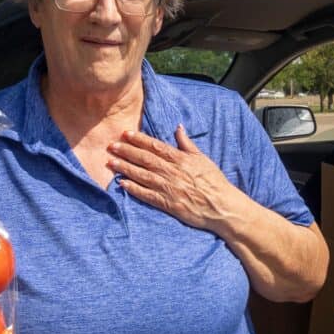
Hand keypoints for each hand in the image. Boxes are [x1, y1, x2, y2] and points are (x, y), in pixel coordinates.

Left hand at [106, 125, 239, 234]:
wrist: (222, 206)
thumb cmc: (214, 182)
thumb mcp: (202, 158)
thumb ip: (187, 143)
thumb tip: (178, 127)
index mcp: (180, 159)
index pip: (155, 146)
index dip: (138, 139)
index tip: (125, 134)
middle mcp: (172, 172)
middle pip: (145, 159)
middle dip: (126, 151)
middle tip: (111, 145)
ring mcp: (168, 188)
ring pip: (142, 175)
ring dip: (125, 168)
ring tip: (111, 162)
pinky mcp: (167, 203)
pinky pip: (147, 195)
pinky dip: (133, 189)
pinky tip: (121, 184)